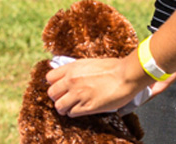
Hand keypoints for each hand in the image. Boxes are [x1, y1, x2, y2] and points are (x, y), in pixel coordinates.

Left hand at [45, 56, 162, 117]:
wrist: (126, 75)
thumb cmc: (113, 68)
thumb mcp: (89, 63)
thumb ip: (77, 70)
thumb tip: (72, 75)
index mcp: (71, 68)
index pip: (49, 78)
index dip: (54, 84)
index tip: (60, 87)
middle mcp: (71, 81)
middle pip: (51, 93)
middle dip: (57, 97)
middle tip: (65, 99)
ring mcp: (78, 94)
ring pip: (59, 106)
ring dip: (64, 108)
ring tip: (70, 107)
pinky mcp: (87, 107)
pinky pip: (72, 113)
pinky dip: (74, 113)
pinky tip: (80, 110)